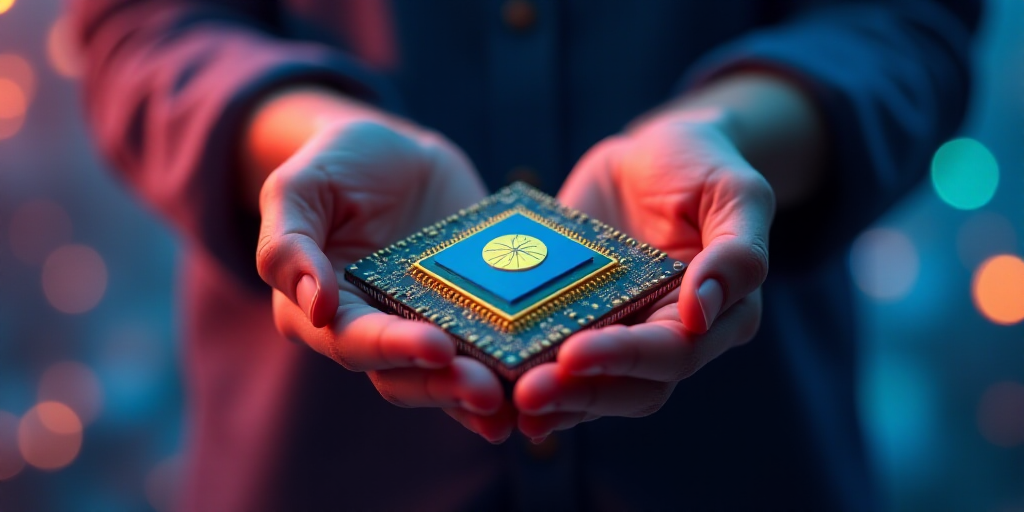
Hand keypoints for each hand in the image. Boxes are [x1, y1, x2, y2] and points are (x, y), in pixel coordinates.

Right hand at [251, 91, 514, 442]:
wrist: (398, 152)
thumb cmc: (337, 165)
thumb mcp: (299, 186)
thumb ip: (289, 242)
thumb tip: (316, 306)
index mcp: (327, 310)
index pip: (355, 342)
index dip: (394, 349)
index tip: (437, 348)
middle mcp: (377, 332)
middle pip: (407, 377)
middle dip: (448, 387)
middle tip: (490, 391)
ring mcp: (428, 328)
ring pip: (452, 378)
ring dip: (484, 395)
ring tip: (520, 399)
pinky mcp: (472, 318)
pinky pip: (492, 352)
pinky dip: (515, 372)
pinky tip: (547, 379)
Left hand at [514, 107, 775, 440]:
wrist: (651, 153)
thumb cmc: (702, 165)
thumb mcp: (735, 191)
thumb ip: (737, 250)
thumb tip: (702, 313)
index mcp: (718, 316)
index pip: (672, 352)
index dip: (624, 357)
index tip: (574, 354)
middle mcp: (668, 338)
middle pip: (628, 387)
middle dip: (578, 393)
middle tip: (526, 392)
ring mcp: (621, 335)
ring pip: (592, 389)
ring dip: (552, 399)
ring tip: (506, 399)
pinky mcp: (579, 323)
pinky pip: (556, 361)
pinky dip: (528, 376)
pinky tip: (492, 388)